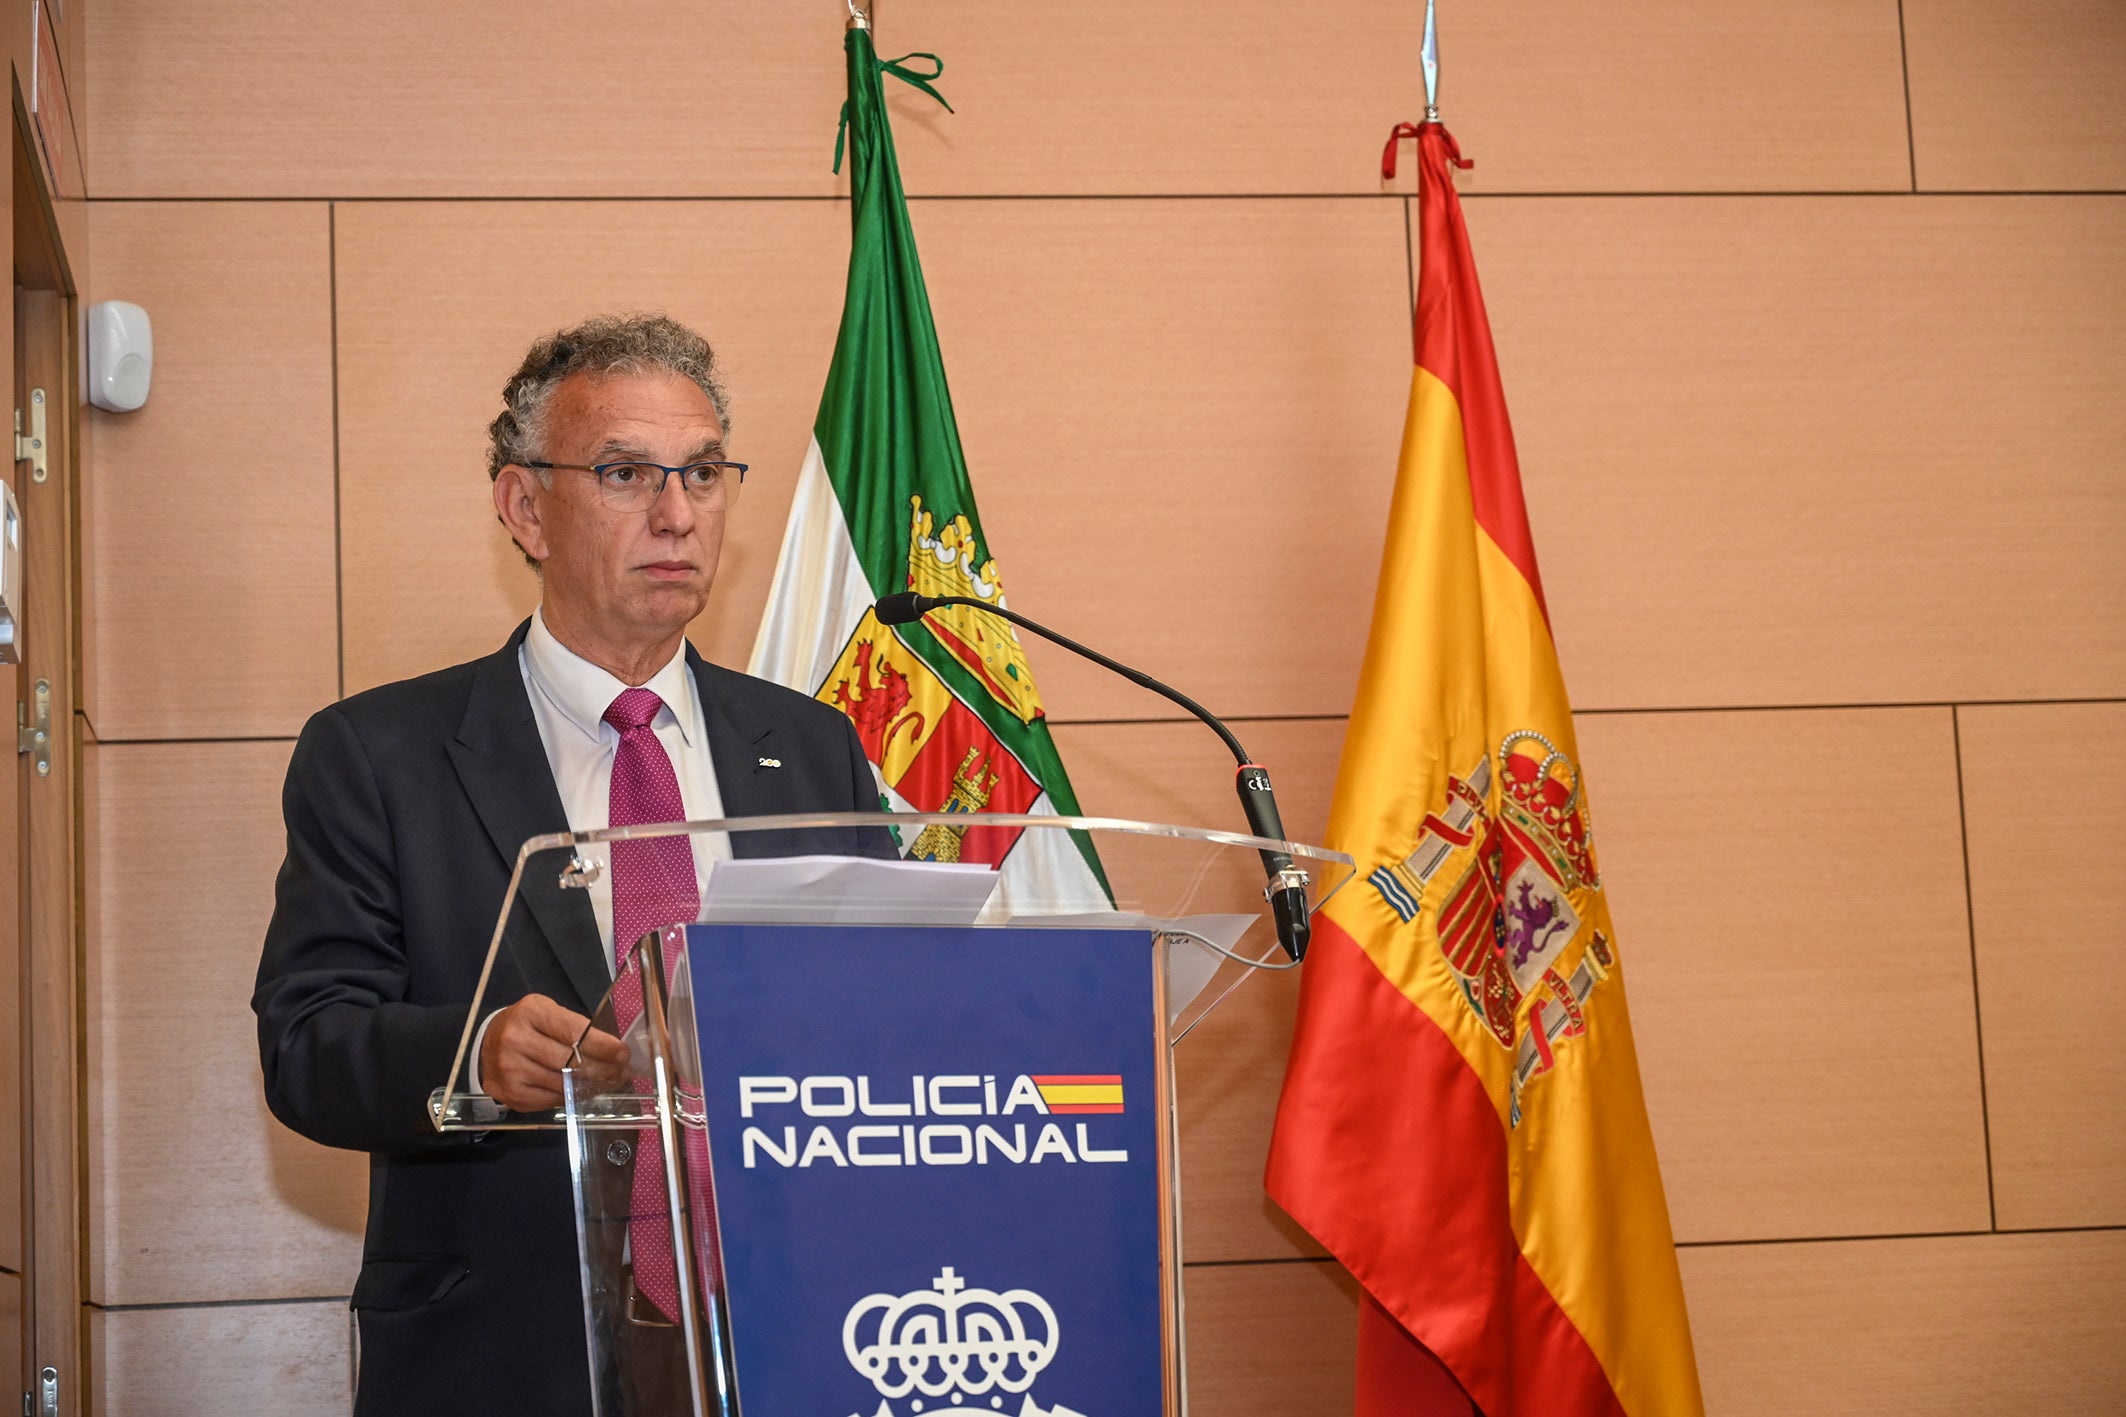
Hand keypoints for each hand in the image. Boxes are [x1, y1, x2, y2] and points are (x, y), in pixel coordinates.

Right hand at [478, 993, 632, 1111]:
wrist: (486, 1045)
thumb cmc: (526, 1026)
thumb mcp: (546, 1012)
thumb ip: (574, 1027)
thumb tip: (612, 1051)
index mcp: (530, 1012)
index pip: (574, 1032)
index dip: (602, 1045)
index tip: (623, 1054)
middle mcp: (516, 1040)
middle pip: (569, 1061)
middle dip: (602, 1069)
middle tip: (622, 1072)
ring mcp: (510, 1069)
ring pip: (562, 1083)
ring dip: (590, 1086)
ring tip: (609, 1082)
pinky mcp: (510, 1093)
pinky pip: (550, 1100)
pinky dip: (570, 1097)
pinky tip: (582, 1092)